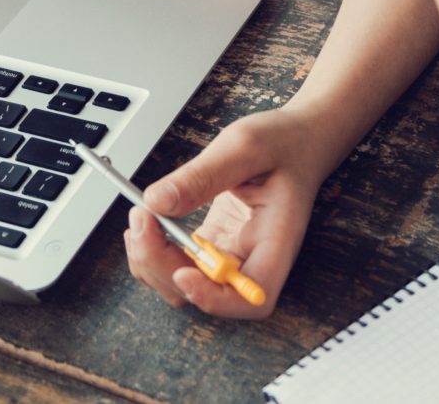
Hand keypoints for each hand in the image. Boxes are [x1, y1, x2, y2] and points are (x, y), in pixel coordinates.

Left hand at [124, 105, 336, 317]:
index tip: (181, 272)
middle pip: (209, 294)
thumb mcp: (245, 146)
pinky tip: (148, 220)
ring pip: (186, 286)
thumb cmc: (283, 142)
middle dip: (165, 267)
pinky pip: (180, 264)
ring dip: (153, 262)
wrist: (296, 139)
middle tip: (143, 221)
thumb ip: (202, 175)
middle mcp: (254, 258)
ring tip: (142, 216)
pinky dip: (155, 251)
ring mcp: (231, 255)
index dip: (215, 298)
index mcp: (277, 241)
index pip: (254, 297)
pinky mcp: (214, 244)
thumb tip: (158, 202)